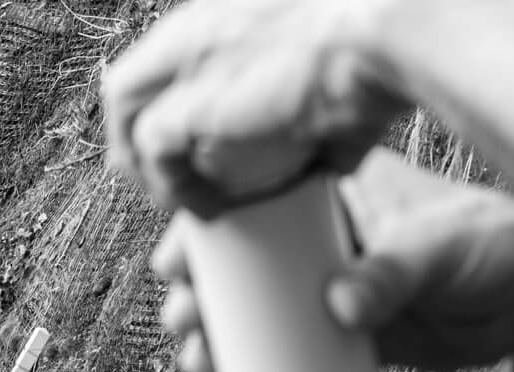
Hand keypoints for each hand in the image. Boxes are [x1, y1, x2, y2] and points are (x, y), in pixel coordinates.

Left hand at [102, 0, 407, 215]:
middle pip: (132, 78)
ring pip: (124, 111)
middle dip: (135, 133)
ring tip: (179, 200)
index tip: (195, 143)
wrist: (389, 37)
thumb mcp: (342, 69)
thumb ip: (323, 111)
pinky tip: (208, 210)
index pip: (172, 54)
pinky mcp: (191, 101)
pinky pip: (153, 152)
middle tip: (165, 178)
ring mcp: (188, 57)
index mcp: (229, 10)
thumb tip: (335, 156)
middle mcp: (199, 23)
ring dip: (144, 162)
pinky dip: (174, 187)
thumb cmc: (386, 48)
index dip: (175, 103)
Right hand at [151, 149, 513, 371]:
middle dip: (203, 306)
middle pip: (240, 276)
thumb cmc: (503, 248)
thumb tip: (340, 305)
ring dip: (221, 354)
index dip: (205, 240)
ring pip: (256, 327)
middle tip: (191, 333)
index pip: (250, 211)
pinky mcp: (347, 344)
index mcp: (332, 199)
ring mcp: (330, 297)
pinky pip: (287, 368)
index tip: (177, 267)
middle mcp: (321, 247)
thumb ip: (394, 273)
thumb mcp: (444, 251)